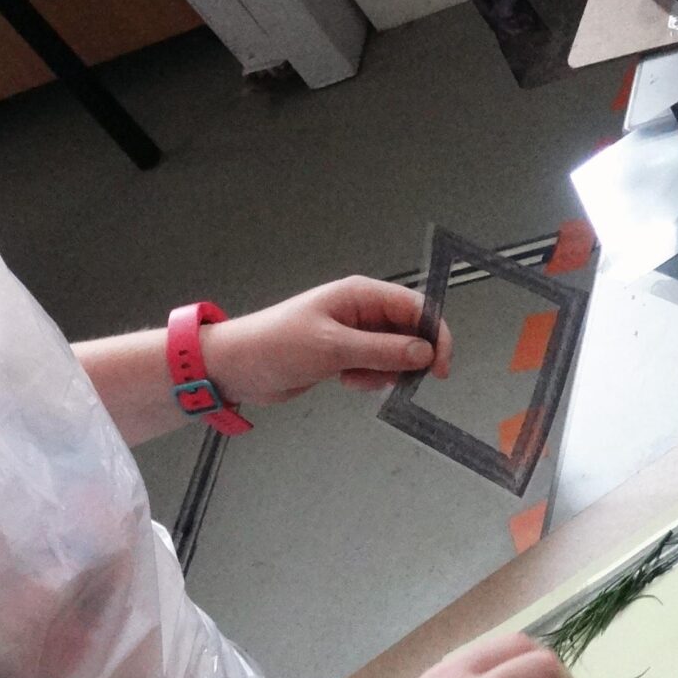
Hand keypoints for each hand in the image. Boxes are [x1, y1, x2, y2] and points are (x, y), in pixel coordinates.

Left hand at [202, 276, 454, 407]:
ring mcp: (354, 334)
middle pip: (410, 332)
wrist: (238, 367)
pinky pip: (375, 367)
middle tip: (393, 381)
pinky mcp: (344, 355)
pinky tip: (345, 382)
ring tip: (355, 379)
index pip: (415, 307)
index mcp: (361, 295)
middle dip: (408, 359)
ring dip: (385, 372)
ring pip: (394, 353)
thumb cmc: (279, 346)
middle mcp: (362, 310)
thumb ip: (382, 351)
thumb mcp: (333, 348)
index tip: (440, 368)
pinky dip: (369, 378)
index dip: (435, 335)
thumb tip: (426, 353)